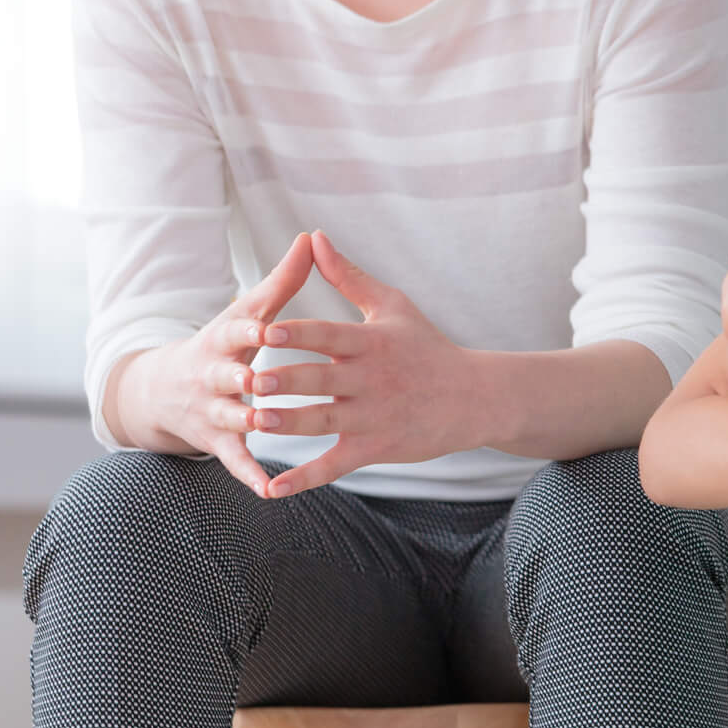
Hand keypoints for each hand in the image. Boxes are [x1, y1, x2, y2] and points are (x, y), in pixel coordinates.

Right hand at [120, 233, 315, 497]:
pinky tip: (269, 490)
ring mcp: (212, 410)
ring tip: (267, 424)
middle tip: (261, 379)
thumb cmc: (224, 343)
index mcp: (223, 339)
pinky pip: (234, 460)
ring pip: (229, 417)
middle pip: (226, 375)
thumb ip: (282, 280)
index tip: (269, 327)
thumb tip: (312, 236)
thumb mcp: (246, 311)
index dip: (251, 329)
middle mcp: (212, 375)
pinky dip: (249, 474)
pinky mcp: (217, 442)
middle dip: (241, 377)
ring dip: (246, 421)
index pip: (236, 331)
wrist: (162, 390)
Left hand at [252, 230, 476, 498]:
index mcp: (372, 342)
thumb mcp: (393, 306)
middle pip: (323, 379)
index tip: (267, 331)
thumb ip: (348, 276)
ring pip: (325, 421)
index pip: (330, 335)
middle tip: (253, 379)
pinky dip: (304, 478)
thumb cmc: (428, 347)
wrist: (474, 398)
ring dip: (290, 423)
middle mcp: (372, 379)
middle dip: (288, 380)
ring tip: (256, 422)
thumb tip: (314, 238)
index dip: (299, 334)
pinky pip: (335, 465)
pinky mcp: (375, 448)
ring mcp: (373, 416)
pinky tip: (272, 489)